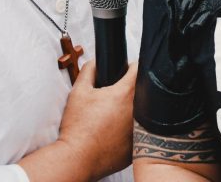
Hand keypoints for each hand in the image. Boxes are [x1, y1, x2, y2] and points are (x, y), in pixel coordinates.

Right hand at [57, 61, 138, 180]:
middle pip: (143, 91)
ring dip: (133, 109)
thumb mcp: (79, 92)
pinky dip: (130, 129)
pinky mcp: (139, 145)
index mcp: (126, 94)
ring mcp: (141, 129)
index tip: (126, 70)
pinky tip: (117, 131)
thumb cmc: (78, 128)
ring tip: (117, 114)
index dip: (131, 67)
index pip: (139, 70)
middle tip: (118, 94)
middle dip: (132, 89)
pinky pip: (140, 132)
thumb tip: (95, 63)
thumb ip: (88, 71)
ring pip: (143, 112)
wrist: (77, 158)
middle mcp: (139, 110)